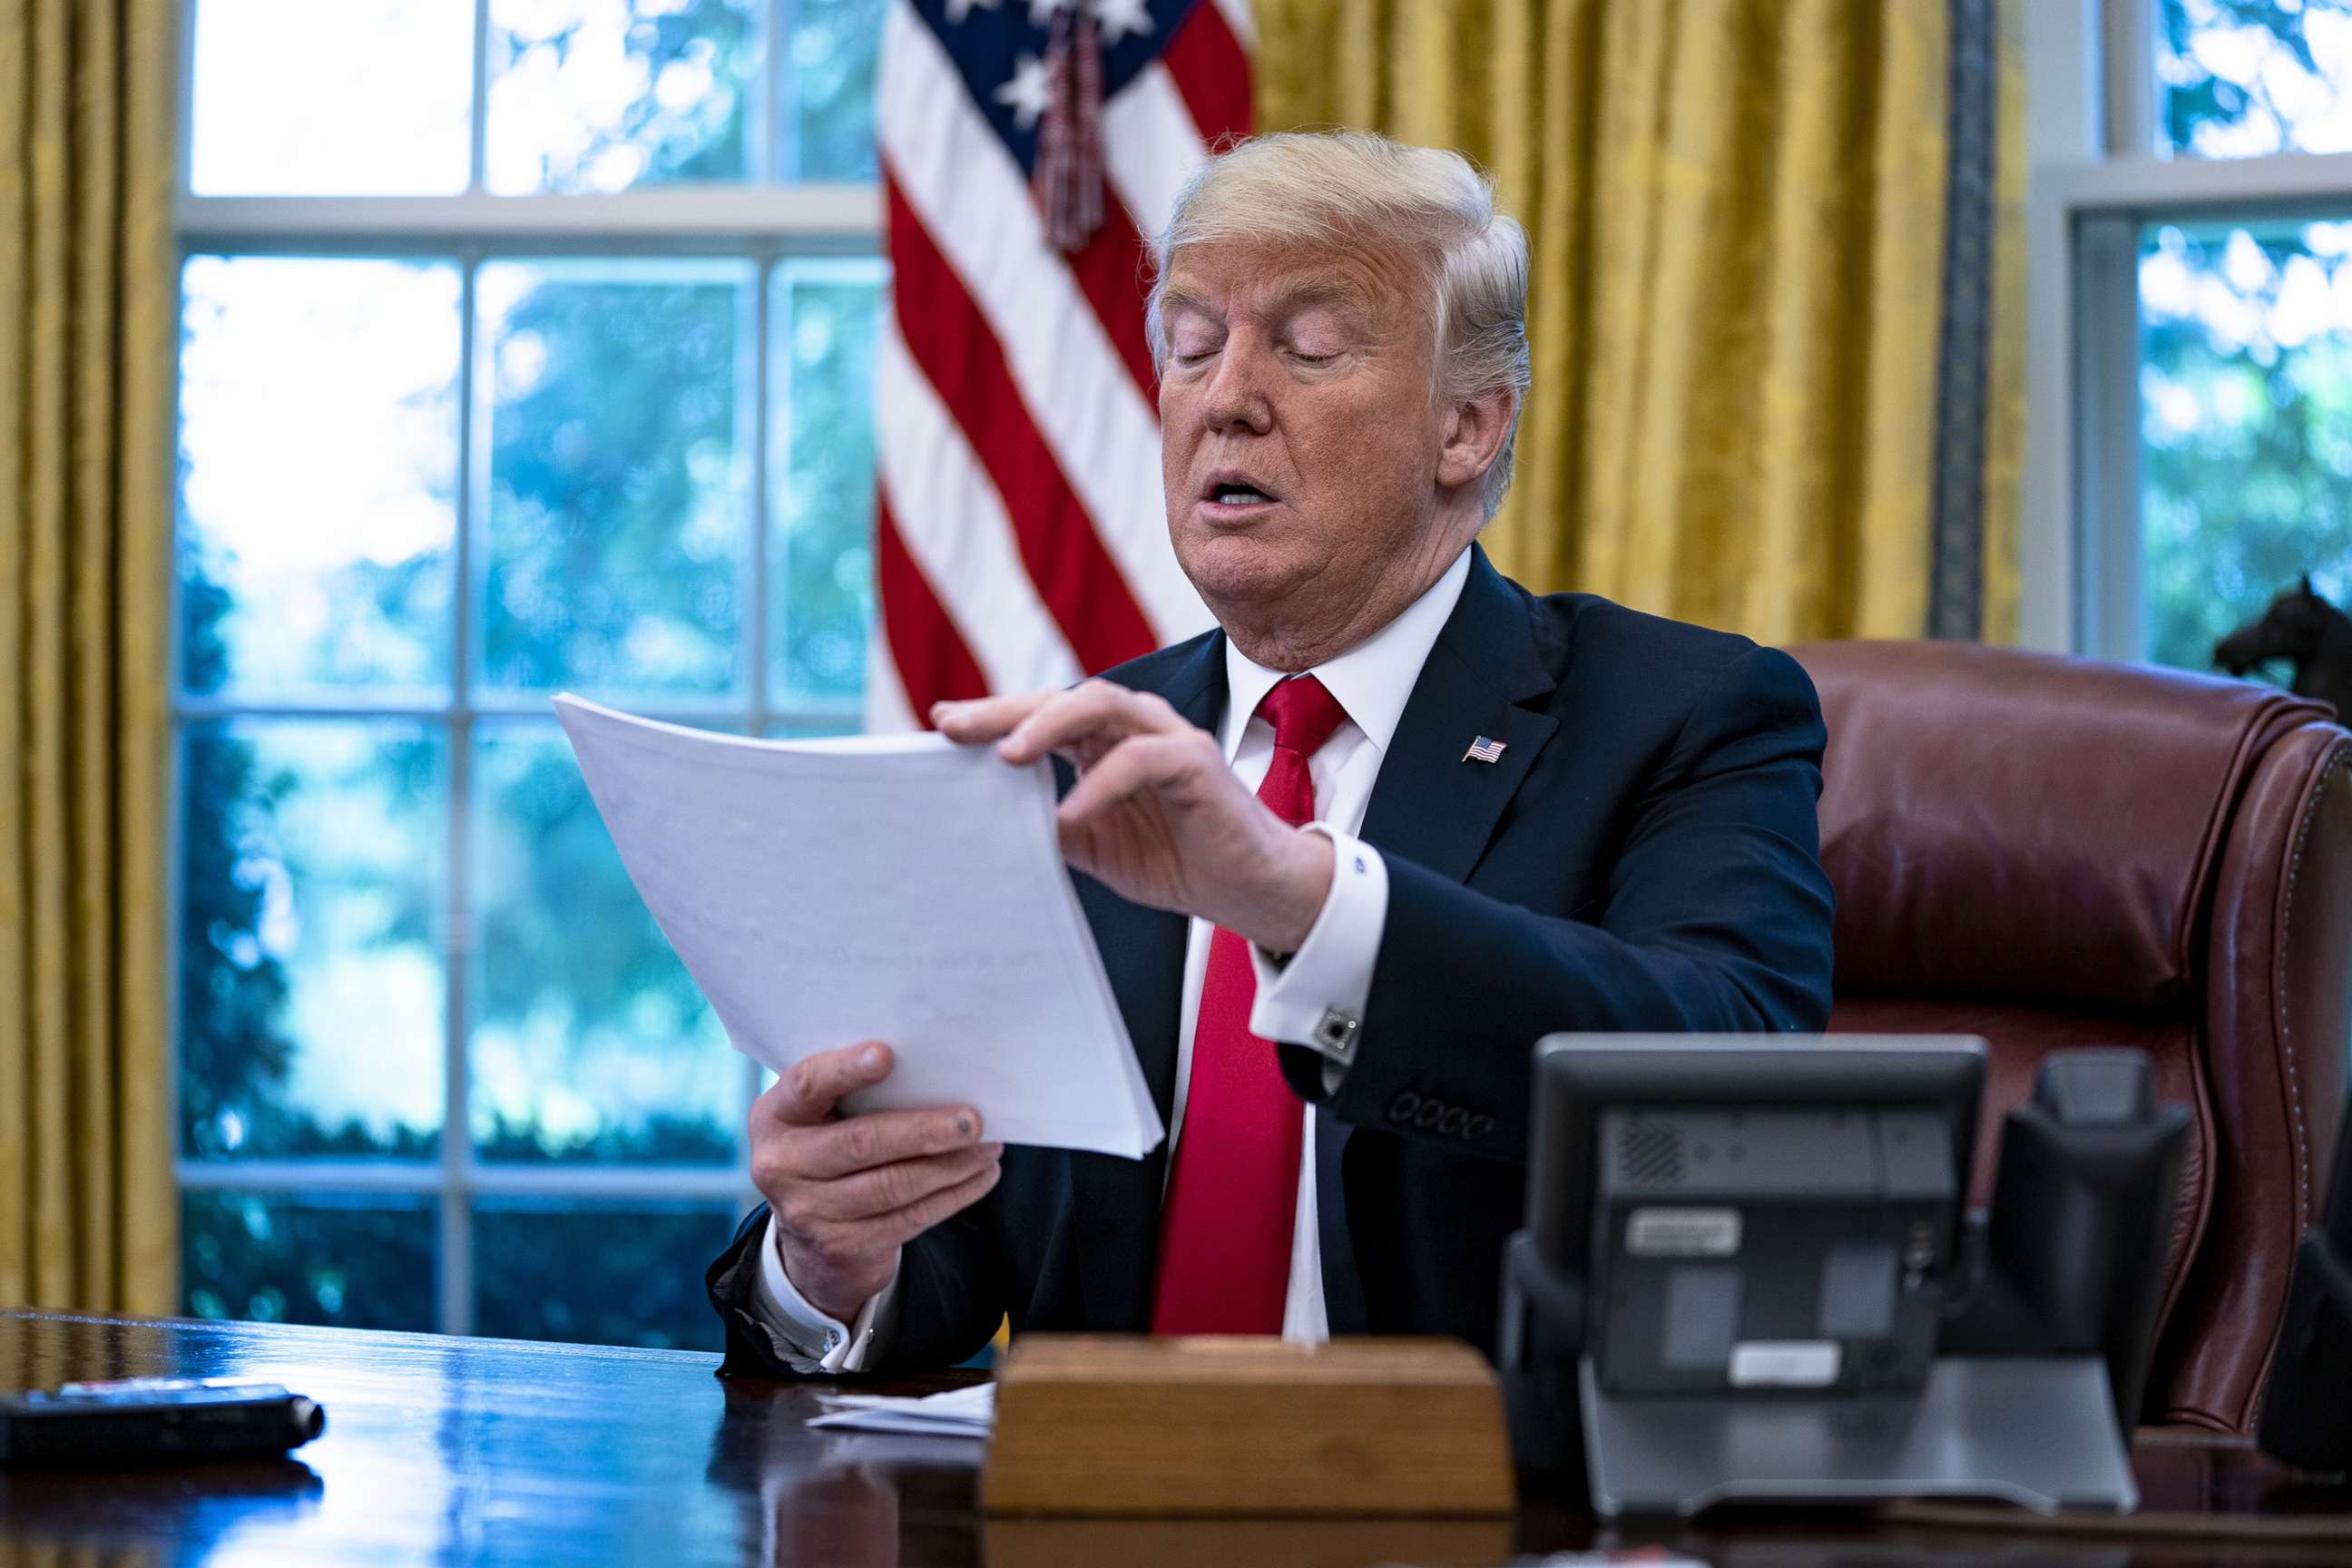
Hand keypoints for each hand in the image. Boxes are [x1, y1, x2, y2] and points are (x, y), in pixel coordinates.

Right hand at [749, 1042, 1003, 1323]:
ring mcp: (808, 1212)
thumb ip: (855, 1090)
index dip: (845, 1070)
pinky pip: (909, 1219)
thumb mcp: (821, 1115)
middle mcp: (781, 1164)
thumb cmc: (830, 1144)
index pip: (807, 1085)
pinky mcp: (842, 1246)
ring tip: (989, 1147)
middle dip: (924, 1130)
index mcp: (776, 1116)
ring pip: (893, 1185)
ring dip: (951, 1166)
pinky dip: (953, 1195)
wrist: (811, 1233)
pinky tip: (980, 1176)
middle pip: (861, 1142)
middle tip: (973, 1120)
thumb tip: (935, 1067)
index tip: (888, 1054)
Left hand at [933, 681, 1334, 951]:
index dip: (993, 717)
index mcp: (1105, 742)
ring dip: (1050, 725)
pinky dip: (1103, 783)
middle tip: (953, 728)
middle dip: (1006, 711)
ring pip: (1103, 705)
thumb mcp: (1094, 848)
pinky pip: (1142, 759)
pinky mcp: (1197, 762)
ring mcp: (1169, 738)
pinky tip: (1071, 813)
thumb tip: (984, 820)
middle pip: (1063, 698)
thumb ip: (1050, 826)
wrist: (1249, 889)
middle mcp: (1135, 727)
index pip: (1042, 716)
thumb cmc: (1175, 860)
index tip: (940, 725)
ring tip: (1007, 756)